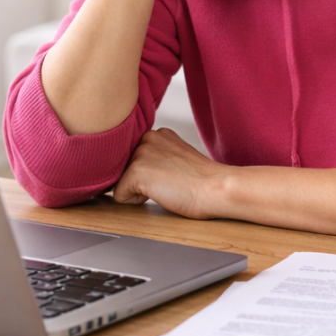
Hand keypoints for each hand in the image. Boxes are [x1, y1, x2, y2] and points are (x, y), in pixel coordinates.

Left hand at [112, 128, 230, 218]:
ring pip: (122, 182)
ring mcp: (140, 153)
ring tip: (167, 187)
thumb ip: (158, 156)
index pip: (134, 158)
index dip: (150, 174)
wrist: (216, 188)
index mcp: (158, 133)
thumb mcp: (177, 158)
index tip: (170, 176)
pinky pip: (119, 195)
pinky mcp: (136, 171)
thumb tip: (142, 169)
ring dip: (140, 190)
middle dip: (142, 181)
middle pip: (125, 169)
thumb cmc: (202, 181)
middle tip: (170, 183)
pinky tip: (160, 194)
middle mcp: (147, 137)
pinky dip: (135, 201)